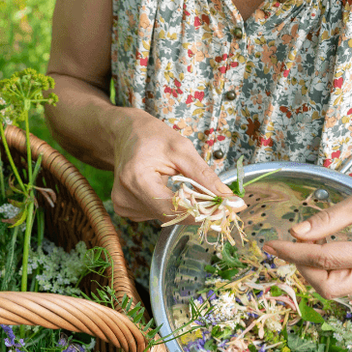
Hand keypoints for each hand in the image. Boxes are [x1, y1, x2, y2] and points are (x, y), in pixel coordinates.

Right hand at [110, 110, 233, 221]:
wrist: (125, 134)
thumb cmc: (152, 137)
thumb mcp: (182, 149)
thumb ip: (205, 176)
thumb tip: (228, 198)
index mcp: (136, 179)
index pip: (171, 209)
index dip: (200, 212)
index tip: (223, 210)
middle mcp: (124, 197)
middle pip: (169, 215)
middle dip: (194, 209)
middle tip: (213, 199)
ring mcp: (123, 206)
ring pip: (164, 217)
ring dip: (180, 206)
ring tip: (178, 183)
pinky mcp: (124, 209)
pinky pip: (155, 214)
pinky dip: (167, 205)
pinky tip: (163, 189)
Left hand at [262, 164, 351, 297]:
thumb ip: (327, 219)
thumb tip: (295, 233)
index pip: (324, 260)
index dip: (293, 252)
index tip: (271, 243)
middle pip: (328, 286)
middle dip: (302, 267)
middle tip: (286, 245)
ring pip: (335, 287)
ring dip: (313, 270)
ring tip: (300, 246)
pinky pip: (345, 279)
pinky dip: (326, 268)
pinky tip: (317, 249)